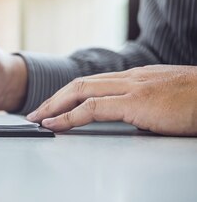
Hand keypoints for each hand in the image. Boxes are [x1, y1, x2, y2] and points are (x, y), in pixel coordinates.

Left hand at [27, 65, 196, 135]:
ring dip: (54, 106)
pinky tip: (56, 124)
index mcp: (136, 77)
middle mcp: (130, 78)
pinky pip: (92, 108)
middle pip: (79, 83)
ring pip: (80, 91)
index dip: (68, 94)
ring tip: (38, 119)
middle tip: (34, 113)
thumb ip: (144, 108)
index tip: (52, 106)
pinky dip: (69, 116)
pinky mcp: (136, 102)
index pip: (92, 82)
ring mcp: (132, 88)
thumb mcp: (166, 103)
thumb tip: (132, 123)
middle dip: (53, 99)